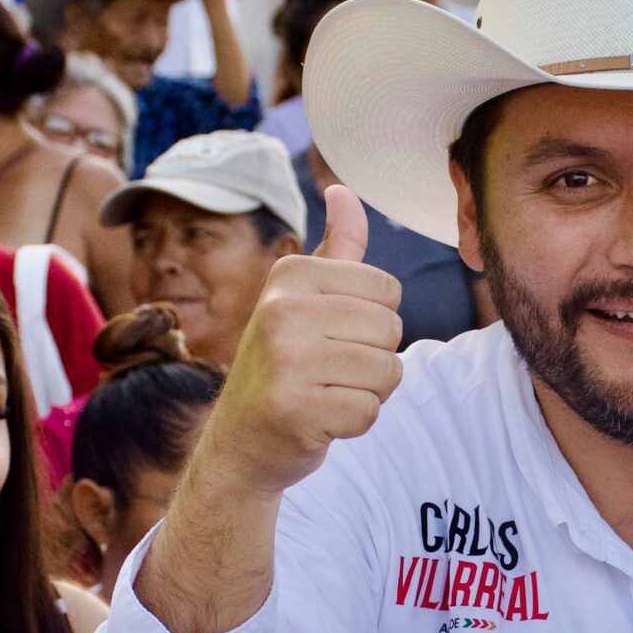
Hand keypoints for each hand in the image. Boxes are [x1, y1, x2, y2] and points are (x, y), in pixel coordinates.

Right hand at [194, 184, 402, 497]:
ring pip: (387, 371)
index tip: (332, 336)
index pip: (389, 289)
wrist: (242, 441)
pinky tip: (320, 419)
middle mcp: (282, 310)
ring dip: (367, 391)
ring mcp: (286, 360)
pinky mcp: (295, 409)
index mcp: (290, 274)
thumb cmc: (285, 365)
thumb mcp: (301, 298)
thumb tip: (345, 191)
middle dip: (373, 357)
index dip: (374, 321)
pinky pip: (370, 411)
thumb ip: (336, 250)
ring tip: (325, 392)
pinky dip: (354, 422)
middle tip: (328, 370)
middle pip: (391, 329)